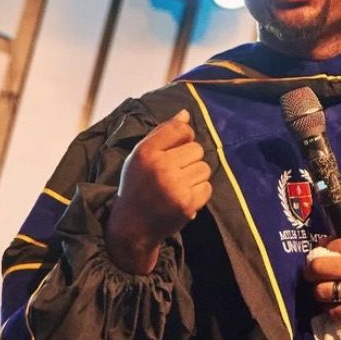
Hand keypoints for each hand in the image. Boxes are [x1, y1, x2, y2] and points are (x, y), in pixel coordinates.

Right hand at [105, 109, 212, 273]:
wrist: (133, 226)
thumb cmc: (138, 185)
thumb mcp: (141, 155)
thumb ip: (163, 132)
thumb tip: (186, 113)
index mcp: (145, 152)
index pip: (179, 128)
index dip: (185, 136)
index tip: (178, 146)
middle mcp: (159, 167)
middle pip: (196, 149)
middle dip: (190, 159)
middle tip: (175, 172)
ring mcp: (174, 187)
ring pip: (205, 168)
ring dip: (196, 176)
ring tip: (179, 185)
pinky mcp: (186, 204)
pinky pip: (207, 187)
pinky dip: (199, 192)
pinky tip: (183, 197)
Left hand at [303, 235, 340, 331]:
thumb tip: (331, 240)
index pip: (332, 245)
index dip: (323, 249)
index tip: (322, 254)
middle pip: (319, 267)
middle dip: (311, 270)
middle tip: (312, 274)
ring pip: (322, 291)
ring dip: (319, 292)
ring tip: (323, 291)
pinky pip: (333, 311)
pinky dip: (331, 309)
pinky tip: (335, 305)